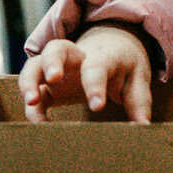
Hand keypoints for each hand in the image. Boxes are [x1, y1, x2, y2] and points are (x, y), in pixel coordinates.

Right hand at [18, 25, 153, 122]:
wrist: (111, 45)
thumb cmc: (123, 65)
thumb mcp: (137, 78)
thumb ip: (139, 101)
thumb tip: (143, 127)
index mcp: (102, 56)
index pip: (98, 66)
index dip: (96, 85)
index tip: (97, 106)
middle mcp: (75, 56)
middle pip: (57, 48)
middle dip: (52, 62)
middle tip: (53, 79)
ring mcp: (58, 67)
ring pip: (35, 63)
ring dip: (29, 81)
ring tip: (31, 102)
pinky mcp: (47, 81)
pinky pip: (33, 88)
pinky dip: (32, 104)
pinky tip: (39, 122)